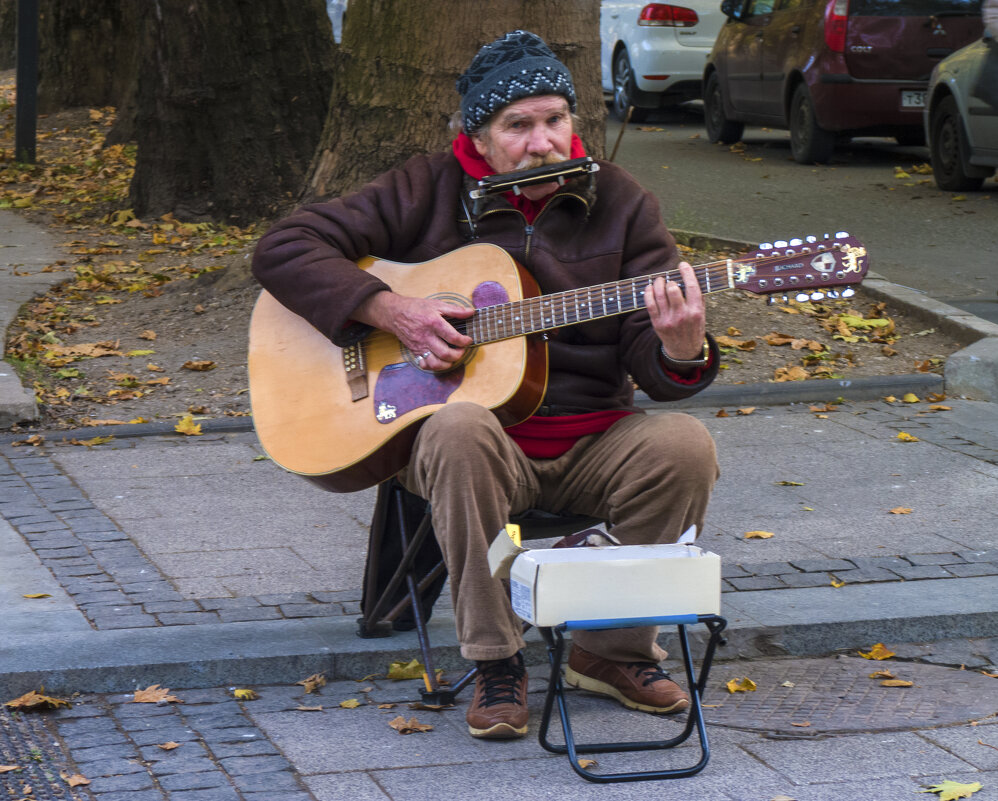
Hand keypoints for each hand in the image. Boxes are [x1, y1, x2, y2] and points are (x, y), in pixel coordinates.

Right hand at [353, 291, 473, 369]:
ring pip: (435, 363)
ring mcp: (420, 346)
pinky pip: (424, 365)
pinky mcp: (415, 351)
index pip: (453, 337)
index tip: (468, 340)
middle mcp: (426, 337)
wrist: (395, 313)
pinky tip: (440, 361)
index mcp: (434, 323)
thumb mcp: (437, 304)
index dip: (464, 341)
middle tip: (462, 350)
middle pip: (445, 354)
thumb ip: (455, 310)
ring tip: (453, 358)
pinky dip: (434, 367)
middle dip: (458, 355)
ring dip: (447, 364)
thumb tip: (471, 312)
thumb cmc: (417, 308)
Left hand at [643, 261, 705, 360]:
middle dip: (670, 281)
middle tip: (669, 280)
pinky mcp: (657, 323)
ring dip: (658, 283)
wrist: (684, 351)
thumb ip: (698, 297)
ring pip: (659, 295)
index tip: (683, 264)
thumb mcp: (701, 314)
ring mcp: (668, 320)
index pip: (692, 287)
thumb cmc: (693, 328)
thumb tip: (691, 277)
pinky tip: (650, 287)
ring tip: (659, 280)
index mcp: (696, 312)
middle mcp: (682, 315)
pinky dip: (648, 292)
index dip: (687, 273)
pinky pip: (649, 304)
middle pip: (672, 290)